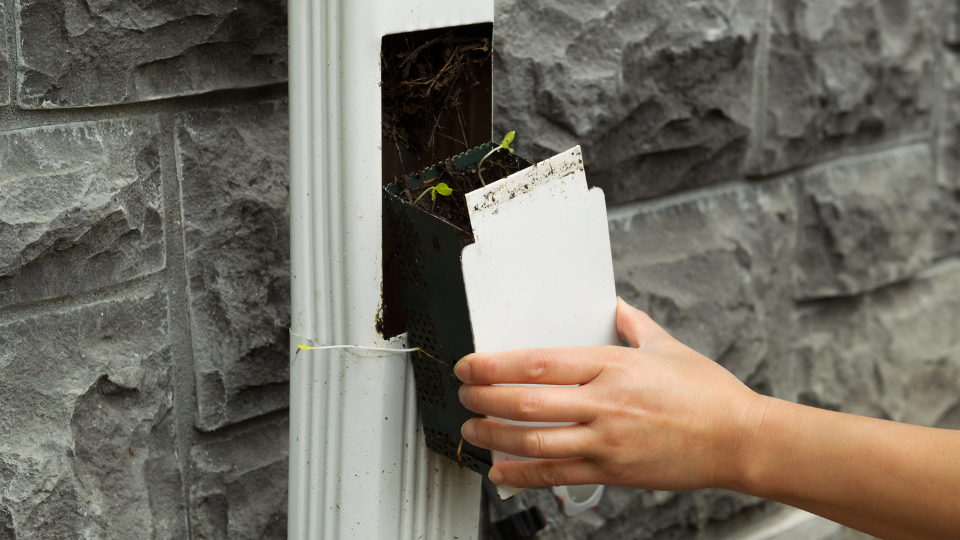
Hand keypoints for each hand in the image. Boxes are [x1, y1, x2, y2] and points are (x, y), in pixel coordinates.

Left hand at [455, 298, 764, 489]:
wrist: (739, 440)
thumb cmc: (708, 394)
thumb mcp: (667, 346)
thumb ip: (634, 324)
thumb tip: (614, 305)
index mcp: (613, 365)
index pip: (539, 363)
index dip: (495, 365)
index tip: (469, 365)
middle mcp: (605, 402)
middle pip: (526, 402)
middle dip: (484, 398)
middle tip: (463, 394)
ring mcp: (607, 440)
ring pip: (534, 440)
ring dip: (494, 436)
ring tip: (473, 428)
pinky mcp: (612, 472)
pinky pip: (556, 476)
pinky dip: (522, 476)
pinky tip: (501, 472)